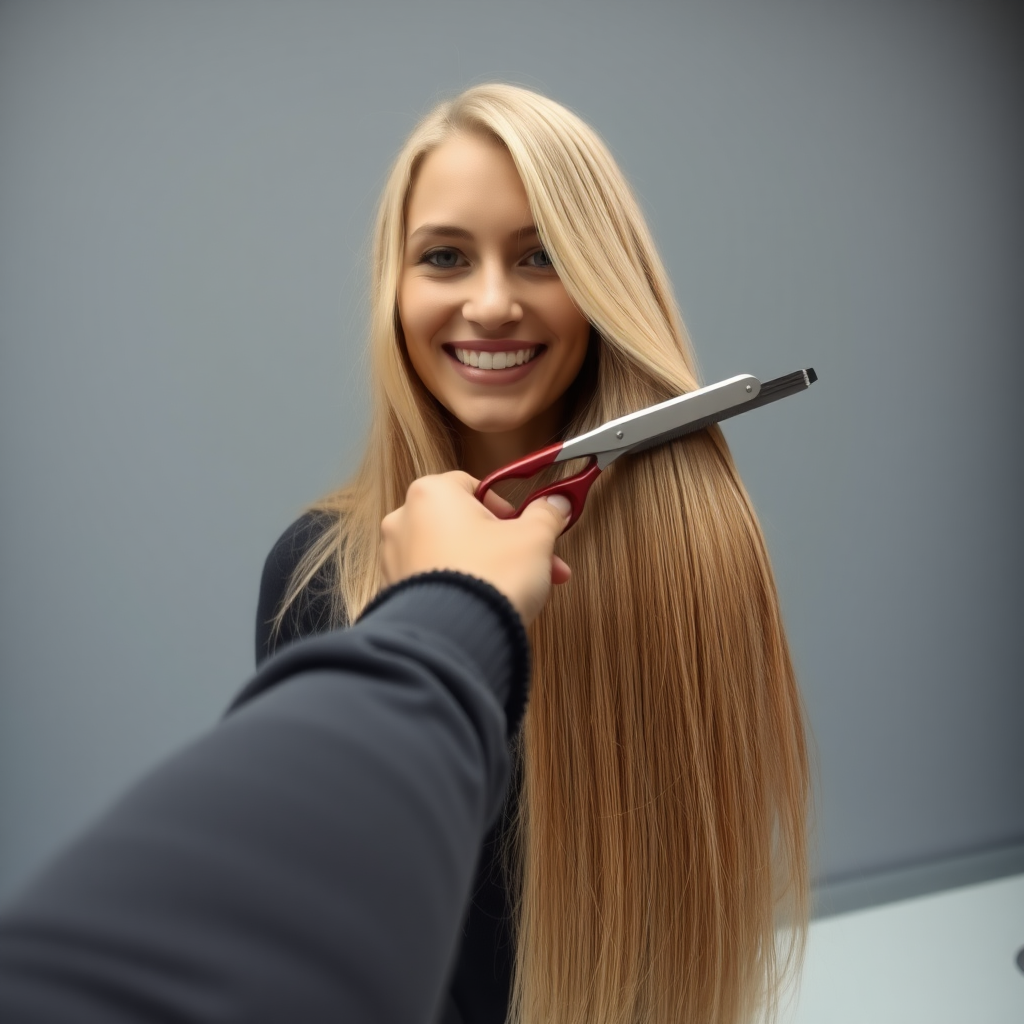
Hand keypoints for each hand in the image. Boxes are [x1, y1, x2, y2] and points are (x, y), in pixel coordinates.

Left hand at [380, 472, 571, 624]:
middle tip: (536, 562)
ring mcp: (395, 560)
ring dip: (487, 567)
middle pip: (464, 524)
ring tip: (519, 589)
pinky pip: (437, 581)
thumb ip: (546, 514)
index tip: (529, 526)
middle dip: (505, 544)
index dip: (508, 508)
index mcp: (431, 493)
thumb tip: (556, 504)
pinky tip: (489, 605)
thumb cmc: (490, 576)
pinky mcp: (396, 594)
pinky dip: (462, 588)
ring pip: (452, 554)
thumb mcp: (534, 537)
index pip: (474, 486)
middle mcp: (404, 521)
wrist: (458, 638)